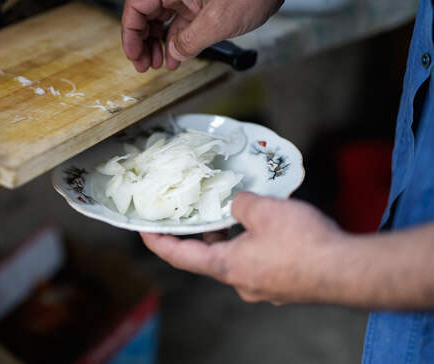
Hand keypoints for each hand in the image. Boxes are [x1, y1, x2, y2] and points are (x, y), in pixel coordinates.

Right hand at [121, 0, 292, 71]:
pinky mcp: (199, 1)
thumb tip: (173, 55)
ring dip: (156, 43)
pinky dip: (174, 40)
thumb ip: (188, 42)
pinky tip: (175, 57)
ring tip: (157, 64)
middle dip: (141, 41)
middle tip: (144, 65)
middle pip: (145, 14)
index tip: (134, 55)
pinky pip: (178, 22)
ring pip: (160, 19)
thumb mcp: (216, 23)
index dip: (130, 33)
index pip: (136, 6)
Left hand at [140, 192, 345, 303]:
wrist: (348, 270)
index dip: (157, 241)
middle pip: (208, 256)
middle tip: (193, 208)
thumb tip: (235, 203)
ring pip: (236, 257)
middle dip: (199, 232)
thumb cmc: (301, 242)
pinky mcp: (284, 284)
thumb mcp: (262, 210)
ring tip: (231, 209)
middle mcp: (240, 281)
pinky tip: (265, 224)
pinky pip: (258, 261)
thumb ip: (239, 203)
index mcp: (226, 267)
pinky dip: (252, 243)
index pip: (179, 256)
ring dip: (229, 236)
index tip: (142, 229)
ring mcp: (263, 286)